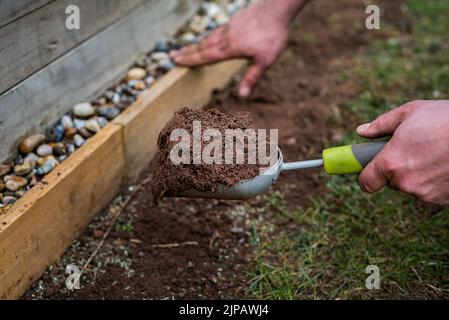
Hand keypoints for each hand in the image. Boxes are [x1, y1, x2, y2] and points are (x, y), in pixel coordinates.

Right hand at [170, 1, 292, 96]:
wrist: (277, 9)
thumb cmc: (273, 35)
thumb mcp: (265, 61)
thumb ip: (252, 78)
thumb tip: (242, 95)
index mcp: (230, 49)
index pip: (205, 57)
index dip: (190, 60)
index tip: (176, 62)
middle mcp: (225, 37)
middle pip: (202, 46)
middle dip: (186, 52)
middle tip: (172, 56)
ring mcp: (229, 27)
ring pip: (208, 37)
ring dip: (195, 44)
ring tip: (185, 49)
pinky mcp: (234, 21)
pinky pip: (216, 30)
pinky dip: (208, 36)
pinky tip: (207, 38)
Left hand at [357, 100, 448, 204]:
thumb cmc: (445, 119)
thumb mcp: (410, 113)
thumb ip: (381, 125)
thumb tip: (362, 131)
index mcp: (391, 162)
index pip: (365, 182)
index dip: (365, 175)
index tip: (368, 168)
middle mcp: (406, 182)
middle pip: (391, 181)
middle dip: (397, 167)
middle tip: (412, 149)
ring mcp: (426, 193)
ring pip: (412, 185)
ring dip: (417, 173)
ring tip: (435, 152)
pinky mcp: (443, 199)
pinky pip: (430, 190)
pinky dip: (435, 180)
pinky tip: (445, 162)